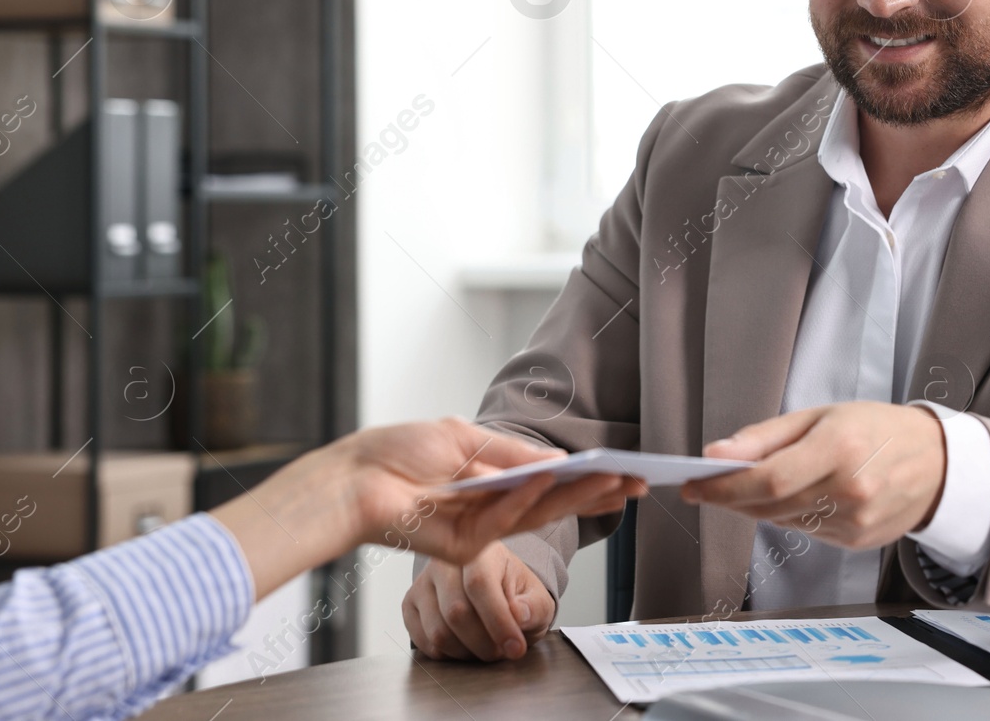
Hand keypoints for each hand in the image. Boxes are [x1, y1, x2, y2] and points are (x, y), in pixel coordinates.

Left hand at [333, 419, 643, 564]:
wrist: (354, 478)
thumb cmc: (399, 453)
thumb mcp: (462, 438)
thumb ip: (510, 453)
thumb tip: (560, 460)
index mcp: (494, 483)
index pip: (551, 484)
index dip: (587, 478)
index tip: (623, 469)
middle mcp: (492, 510)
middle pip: (554, 504)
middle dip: (595, 492)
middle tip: (635, 482)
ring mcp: (479, 532)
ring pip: (537, 516)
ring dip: (574, 496)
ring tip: (608, 477)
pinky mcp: (462, 549)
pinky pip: (501, 522)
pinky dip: (524, 498)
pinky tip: (547, 477)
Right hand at [403, 547, 554, 661]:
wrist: (492, 587)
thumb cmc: (514, 591)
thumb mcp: (537, 598)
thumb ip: (533, 607)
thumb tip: (518, 615)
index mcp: (480, 551)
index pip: (480, 585)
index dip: (498, 622)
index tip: (515, 647)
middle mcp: (445, 563)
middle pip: (456, 612)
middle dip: (484, 643)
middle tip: (502, 652)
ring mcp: (423, 583)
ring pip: (438, 632)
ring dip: (467, 652)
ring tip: (487, 648)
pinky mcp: (410, 605)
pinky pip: (424, 641)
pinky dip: (449, 654)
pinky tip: (466, 647)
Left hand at [680, 402, 944, 549]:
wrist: (937, 463)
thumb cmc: (877, 428)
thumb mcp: (821, 415)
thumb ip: (765, 436)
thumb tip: (717, 454)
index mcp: (839, 449)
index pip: (767, 479)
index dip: (724, 487)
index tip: (693, 485)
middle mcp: (849, 490)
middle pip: (769, 505)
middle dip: (730, 498)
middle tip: (706, 485)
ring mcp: (854, 521)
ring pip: (782, 522)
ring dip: (756, 508)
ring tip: (750, 486)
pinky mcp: (856, 541)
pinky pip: (804, 532)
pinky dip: (787, 516)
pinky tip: (794, 497)